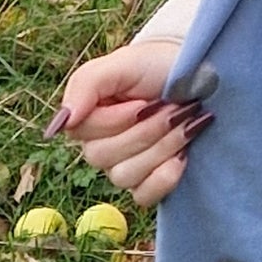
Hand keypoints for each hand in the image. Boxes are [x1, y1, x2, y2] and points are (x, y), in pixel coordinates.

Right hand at [46, 37, 209, 208]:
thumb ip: (86, 85)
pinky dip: (164, 178)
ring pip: (125, 177)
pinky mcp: (149, 182)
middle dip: (148, 129)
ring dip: (162, 147)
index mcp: (88, 118)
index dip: (118, 119)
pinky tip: (183, 156)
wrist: (201, 74)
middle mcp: (101, 146)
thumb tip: (60, 124)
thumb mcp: (122, 64)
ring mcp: (125, 167)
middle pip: (105, 157)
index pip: (84, 134)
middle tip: (174, 107)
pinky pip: (143, 197)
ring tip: (186, 122)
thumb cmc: (156, 67)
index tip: (144, 100)